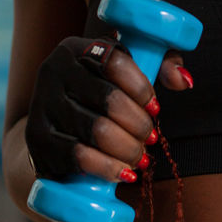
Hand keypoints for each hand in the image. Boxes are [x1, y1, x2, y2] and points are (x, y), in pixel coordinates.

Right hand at [25, 36, 192, 182]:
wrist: (55, 127)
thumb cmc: (101, 94)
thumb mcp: (128, 72)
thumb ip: (162, 64)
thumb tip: (183, 81)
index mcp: (75, 49)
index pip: (115, 60)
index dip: (142, 86)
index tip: (155, 106)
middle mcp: (52, 71)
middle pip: (109, 99)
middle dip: (140, 125)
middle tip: (151, 138)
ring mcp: (41, 105)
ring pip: (97, 131)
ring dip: (128, 149)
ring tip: (141, 157)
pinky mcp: (37, 140)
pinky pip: (78, 156)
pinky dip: (107, 168)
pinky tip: (124, 173)